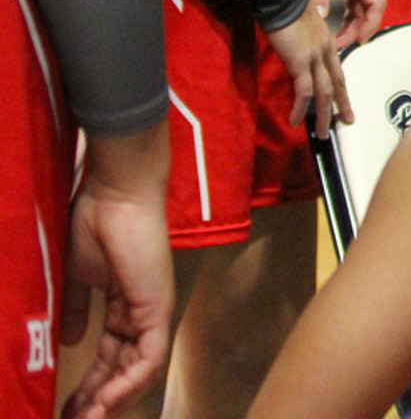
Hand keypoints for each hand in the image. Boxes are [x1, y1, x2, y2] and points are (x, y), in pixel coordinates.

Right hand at [62, 128, 172, 418]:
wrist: (116, 197)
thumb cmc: (95, 225)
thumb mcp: (77, 276)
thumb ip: (76, 309)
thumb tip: (72, 339)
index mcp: (123, 306)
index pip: (110, 356)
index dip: (90, 383)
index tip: (67, 405)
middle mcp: (141, 313)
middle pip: (123, 369)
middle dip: (98, 399)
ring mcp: (152, 312)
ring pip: (138, 370)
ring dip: (111, 398)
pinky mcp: (158, 309)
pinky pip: (149, 357)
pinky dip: (129, 382)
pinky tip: (106, 401)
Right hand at [266, 4, 351, 138]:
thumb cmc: (286, 6)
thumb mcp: (299, 24)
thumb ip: (302, 39)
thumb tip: (296, 48)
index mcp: (326, 41)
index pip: (337, 69)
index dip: (340, 86)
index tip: (343, 99)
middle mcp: (325, 50)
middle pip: (337, 83)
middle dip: (342, 104)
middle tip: (347, 121)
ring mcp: (315, 57)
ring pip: (324, 93)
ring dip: (323, 115)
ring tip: (321, 133)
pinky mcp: (301, 62)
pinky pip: (304, 91)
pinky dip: (300, 108)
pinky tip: (295, 121)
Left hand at [297, 0, 385, 48]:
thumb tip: (322, 16)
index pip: (377, 0)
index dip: (372, 22)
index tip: (360, 40)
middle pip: (372, 8)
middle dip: (360, 29)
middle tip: (341, 47)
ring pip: (364, 7)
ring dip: (355, 25)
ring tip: (337, 41)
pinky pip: (356, 1)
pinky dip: (350, 16)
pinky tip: (338, 27)